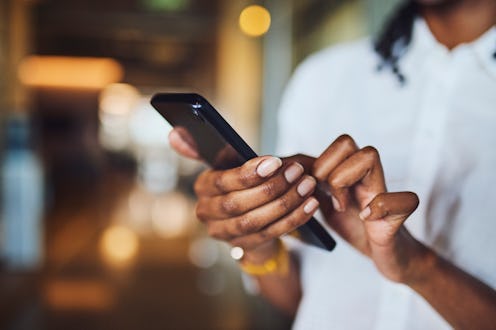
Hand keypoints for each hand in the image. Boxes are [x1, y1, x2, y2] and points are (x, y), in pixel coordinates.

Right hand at [168, 128, 319, 261]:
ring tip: (307, 186)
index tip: (275, 161)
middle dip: (271, 187)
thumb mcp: (226, 163)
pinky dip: (294, 218)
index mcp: (203, 188)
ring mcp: (224, 233)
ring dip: (286, 203)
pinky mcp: (244, 247)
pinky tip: (310, 204)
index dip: (248, 173)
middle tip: (297, 173)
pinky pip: (271, 233)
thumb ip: (202, 147)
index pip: (221, 182)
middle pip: (238, 203)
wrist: (246, 218)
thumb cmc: (240, 184)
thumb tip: (175, 131)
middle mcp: (208, 213)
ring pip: (256, 220)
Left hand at [312, 135, 423, 282]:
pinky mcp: (398, 215)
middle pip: (345, 142)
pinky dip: (380, 207)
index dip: (317, 165)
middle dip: (327, 169)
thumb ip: (311, 187)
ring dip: (345, 181)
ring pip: (369, 155)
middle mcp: (367, 176)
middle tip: (327, 197)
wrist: (388, 254)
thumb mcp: (325, 204)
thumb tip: (286, 173)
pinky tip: (367, 219)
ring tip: (342, 207)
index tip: (316, 192)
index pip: (331, 145)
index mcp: (350, 173)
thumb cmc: (357, 227)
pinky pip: (404, 197)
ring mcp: (384, 192)